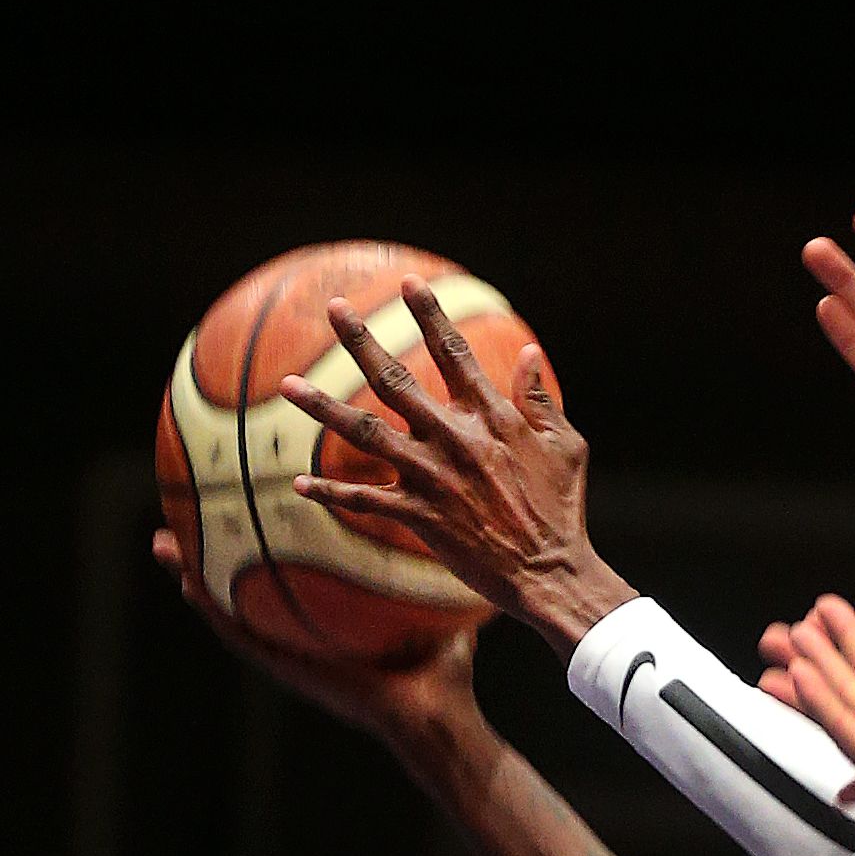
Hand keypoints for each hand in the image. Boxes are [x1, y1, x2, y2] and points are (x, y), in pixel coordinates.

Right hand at [152, 527, 479, 747]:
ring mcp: (291, 656)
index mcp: (327, 625)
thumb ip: (434, 567)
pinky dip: (215, 612)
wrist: (438, 717)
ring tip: (163, 543)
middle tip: (181, 517)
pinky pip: (244, 636)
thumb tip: (449, 518)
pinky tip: (190, 583)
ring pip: (229, 609)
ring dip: (194, 578)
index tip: (241, 505)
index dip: (263, 544)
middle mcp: (301, 637)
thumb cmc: (445, 672)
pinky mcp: (291, 671)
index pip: (287, 576)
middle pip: (246, 586)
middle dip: (214, 553)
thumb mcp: (435, 603)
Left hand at [279, 278, 639, 657]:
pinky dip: (330, 493)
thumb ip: (540, 399)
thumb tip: (528, 352)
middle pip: (394, 379)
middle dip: (361, 340)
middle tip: (335, 308)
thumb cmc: (562, 508)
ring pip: (364, 432)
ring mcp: (432, 477)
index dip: (429, 315)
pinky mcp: (419, 516)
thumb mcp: (565, 445)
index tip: (409, 284)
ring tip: (288, 384)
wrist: (549, 572)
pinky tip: (298, 484)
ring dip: (322, 407)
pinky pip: (363, 500)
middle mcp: (454, 439)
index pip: (453, 352)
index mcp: (491, 416)